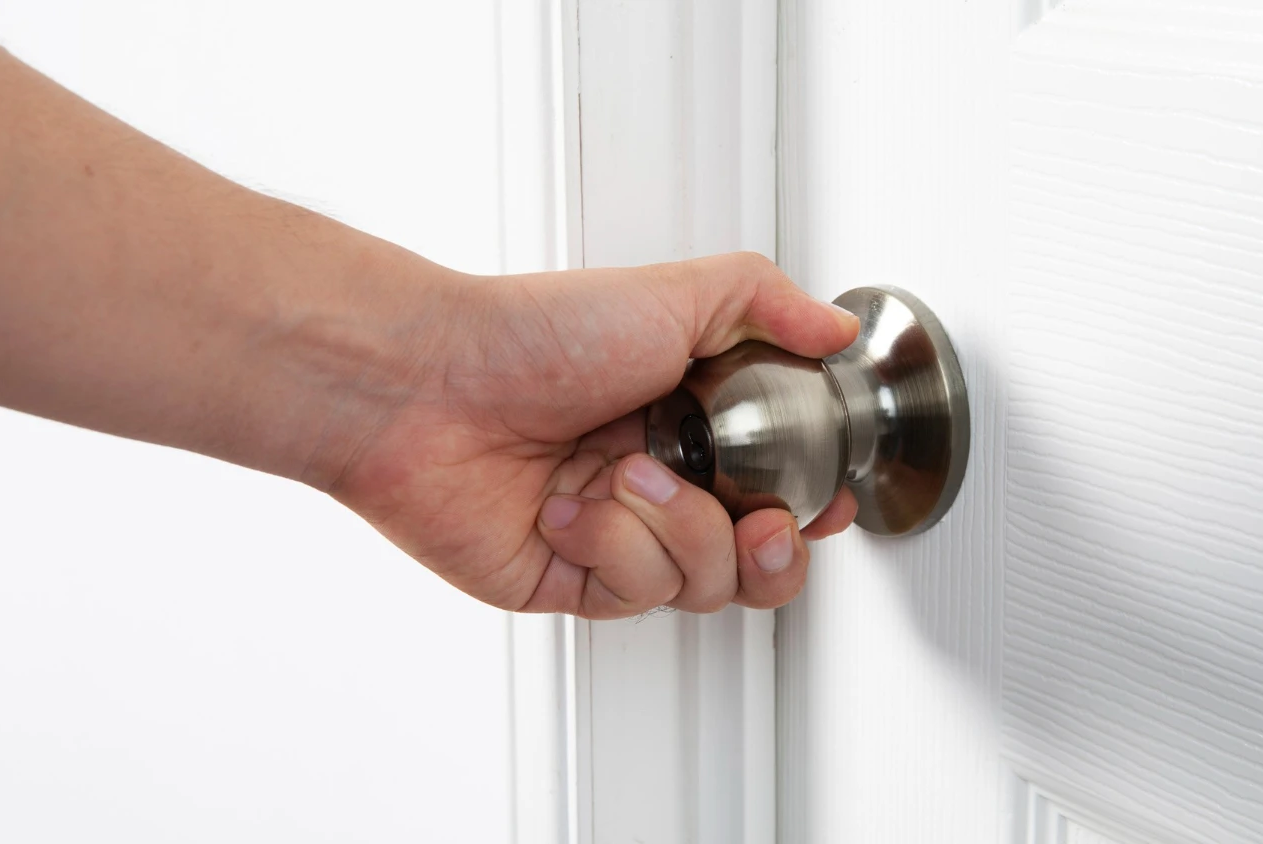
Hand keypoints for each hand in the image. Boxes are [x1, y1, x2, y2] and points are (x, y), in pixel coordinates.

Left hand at [329, 253, 860, 618]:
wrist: (427, 385)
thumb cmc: (535, 335)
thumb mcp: (677, 294)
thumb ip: (769, 306)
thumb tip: (835, 331)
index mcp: (689, 419)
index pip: (777, 483)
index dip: (811, 504)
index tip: (827, 501)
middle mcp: (657, 482)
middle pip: (754, 555)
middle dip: (771, 549)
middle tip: (759, 519)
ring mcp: (615, 535)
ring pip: (706, 582)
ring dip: (678, 530)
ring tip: (626, 478)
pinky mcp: (571, 579)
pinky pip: (636, 595)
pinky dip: (611, 548)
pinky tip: (567, 509)